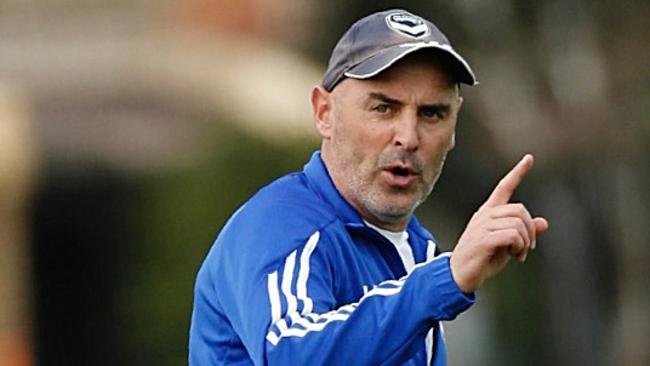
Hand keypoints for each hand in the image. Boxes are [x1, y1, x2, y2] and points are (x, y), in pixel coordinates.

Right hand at [449, 154, 548, 293]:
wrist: (460, 275)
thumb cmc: (483, 259)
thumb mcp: (507, 245)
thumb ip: (524, 232)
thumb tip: (544, 223)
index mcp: (489, 212)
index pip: (504, 187)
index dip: (518, 173)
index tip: (529, 158)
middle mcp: (485, 215)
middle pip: (520, 209)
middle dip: (530, 229)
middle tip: (527, 248)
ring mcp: (482, 226)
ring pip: (518, 223)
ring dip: (525, 241)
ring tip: (519, 255)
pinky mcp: (483, 239)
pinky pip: (512, 235)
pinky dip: (519, 247)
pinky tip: (514, 257)